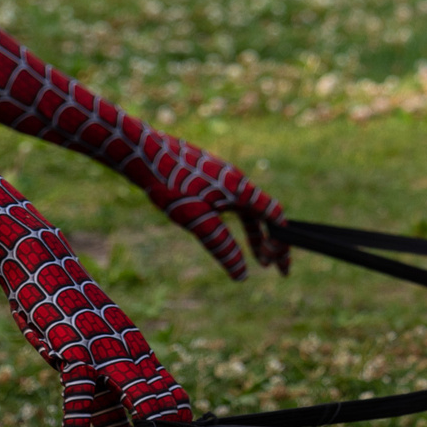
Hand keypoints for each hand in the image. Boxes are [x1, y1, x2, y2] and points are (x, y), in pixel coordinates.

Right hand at [0, 252, 193, 426]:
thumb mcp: (89, 365)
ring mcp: (106, 355)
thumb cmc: (65, 319)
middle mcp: (131, 359)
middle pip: (163, 411)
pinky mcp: (73, 353)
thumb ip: (105, 403)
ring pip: (138, 406)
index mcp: (139, 361)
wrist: (42, 266)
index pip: (171, 404)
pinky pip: (80, 398)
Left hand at [124, 133, 288, 279]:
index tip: (281, 266)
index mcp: (241, 190)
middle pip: (264, 215)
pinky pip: (235, 201)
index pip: (274, 217)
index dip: (281, 243)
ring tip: (255, 255)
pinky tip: (226, 227)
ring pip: (248, 209)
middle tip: (268, 266)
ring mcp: (224, 176)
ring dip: (254, 233)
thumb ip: (222, 245)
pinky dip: (240, 220)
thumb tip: (241, 274)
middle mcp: (238, 181)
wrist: (146, 152)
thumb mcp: (198, 221)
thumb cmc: (172, 185)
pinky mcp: (210, 174)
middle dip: (270, 242)